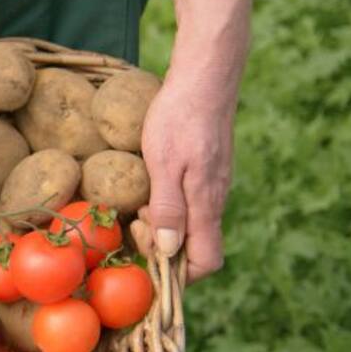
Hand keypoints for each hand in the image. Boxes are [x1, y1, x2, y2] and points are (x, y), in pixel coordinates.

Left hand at [139, 63, 238, 282]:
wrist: (204, 78)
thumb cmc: (180, 117)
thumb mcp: (164, 163)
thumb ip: (168, 209)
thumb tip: (168, 251)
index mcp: (207, 205)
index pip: (206, 262)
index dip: (177, 273)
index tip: (148, 255)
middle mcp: (215, 201)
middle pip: (195, 248)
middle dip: (162, 247)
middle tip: (136, 220)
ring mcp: (212, 186)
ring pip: (190, 225)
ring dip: (161, 225)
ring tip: (139, 202)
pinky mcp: (206, 173)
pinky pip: (188, 205)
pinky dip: (166, 206)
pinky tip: (147, 187)